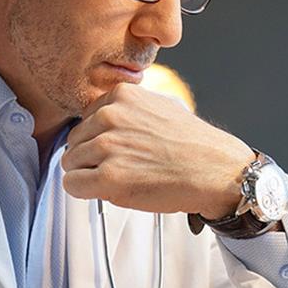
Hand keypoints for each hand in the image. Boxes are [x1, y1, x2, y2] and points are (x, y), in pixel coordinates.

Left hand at [61, 83, 253, 217]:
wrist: (217, 170)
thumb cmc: (193, 145)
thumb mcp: (159, 106)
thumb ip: (127, 109)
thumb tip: (101, 118)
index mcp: (121, 96)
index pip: (85, 119)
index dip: (99, 139)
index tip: (116, 150)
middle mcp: (110, 116)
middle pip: (74, 141)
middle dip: (91, 158)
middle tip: (121, 167)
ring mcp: (108, 146)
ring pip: (70, 164)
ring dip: (90, 175)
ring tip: (123, 178)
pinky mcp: (109, 176)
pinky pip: (72, 185)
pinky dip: (86, 192)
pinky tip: (110, 190)